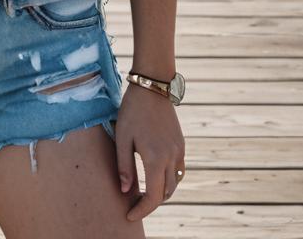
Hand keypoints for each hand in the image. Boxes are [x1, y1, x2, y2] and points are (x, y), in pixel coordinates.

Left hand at [113, 82, 185, 222]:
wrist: (152, 87)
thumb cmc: (132, 110)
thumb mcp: (122, 138)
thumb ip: (124, 166)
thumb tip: (125, 191)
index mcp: (155, 159)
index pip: (153, 197)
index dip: (142, 210)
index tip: (129, 215)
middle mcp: (171, 158)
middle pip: (165, 193)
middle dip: (151, 203)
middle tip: (134, 205)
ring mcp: (178, 150)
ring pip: (174, 183)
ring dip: (162, 192)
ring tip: (144, 193)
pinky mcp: (181, 143)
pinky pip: (178, 170)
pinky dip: (169, 179)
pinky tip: (157, 175)